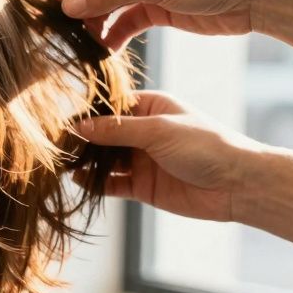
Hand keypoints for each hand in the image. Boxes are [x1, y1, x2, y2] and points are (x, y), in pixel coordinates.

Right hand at [51, 0, 268, 50]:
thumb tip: (68, 5)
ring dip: (96, 21)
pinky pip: (126, 19)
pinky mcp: (159, 5)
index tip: (54, 4)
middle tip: (67, 29)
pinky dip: (115, 33)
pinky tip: (107, 49)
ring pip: (109, 1)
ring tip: (86, 42)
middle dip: (81, 3)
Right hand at [76, 91, 263, 222]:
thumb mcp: (157, 131)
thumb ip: (116, 130)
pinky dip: (94, 183)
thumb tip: (79, 127)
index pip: (110, 107)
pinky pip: (112, 183)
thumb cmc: (206, 146)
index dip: (87, 113)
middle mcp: (143, 132)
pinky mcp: (142, 186)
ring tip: (61, 162)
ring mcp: (142, 160)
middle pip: (104, 134)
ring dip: (86, 162)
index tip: (61, 119)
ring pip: (105, 159)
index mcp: (150, 107)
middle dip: (82, 139)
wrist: (237, 185)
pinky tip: (78, 180)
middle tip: (55, 143)